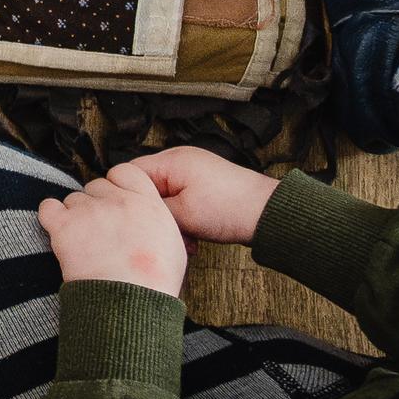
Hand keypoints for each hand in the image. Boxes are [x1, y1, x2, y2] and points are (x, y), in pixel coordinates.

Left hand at [38, 163, 191, 294]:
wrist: (131, 302)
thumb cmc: (155, 283)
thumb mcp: (173, 246)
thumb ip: (155, 222)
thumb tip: (146, 219)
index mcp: (147, 202)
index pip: (125, 171)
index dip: (117, 186)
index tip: (116, 203)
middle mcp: (117, 200)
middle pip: (97, 186)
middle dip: (97, 205)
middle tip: (101, 231)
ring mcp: (89, 210)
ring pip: (74, 199)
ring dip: (76, 216)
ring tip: (86, 243)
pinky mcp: (64, 226)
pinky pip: (48, 208)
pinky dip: (51, 217)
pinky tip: (60, 232)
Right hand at [133, 147, 278, 246]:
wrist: (270, 215)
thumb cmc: (232, 209)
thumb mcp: (183, 215)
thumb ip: (151, 210)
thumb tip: (132, 211)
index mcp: (172, 160)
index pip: (128, 173)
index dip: (129, 198)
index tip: (137, 220)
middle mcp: (180, 160)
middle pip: (147, 187)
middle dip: (154, 213)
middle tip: (166, 232)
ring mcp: (192, 171)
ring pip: (164, 198)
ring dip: (171, 220)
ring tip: (186, 238)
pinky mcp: (202, 184)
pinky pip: (179, 200)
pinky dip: (183, 219)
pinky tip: (194, 236)